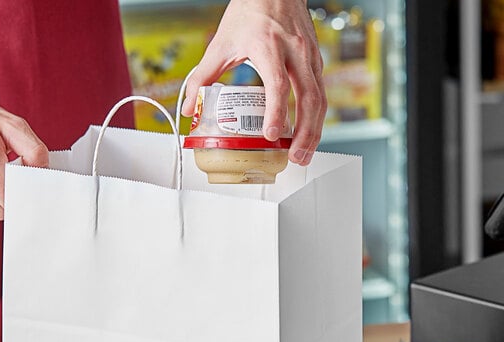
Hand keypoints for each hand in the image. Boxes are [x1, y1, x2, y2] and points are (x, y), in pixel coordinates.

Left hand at [181, 0, 325, 165]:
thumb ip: (202, 76)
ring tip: (302, 155)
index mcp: (269, 46)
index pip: (278, 84)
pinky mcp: (316, 62)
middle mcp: (295, 52)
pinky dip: (316, 119)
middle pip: (308, 98)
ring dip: (314, 131)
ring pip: (320, 99)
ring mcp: (310, 58)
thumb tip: (190, 107)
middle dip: (305, 133)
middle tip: (294, 157)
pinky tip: (308, 135)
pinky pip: (321, 94)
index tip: (271, 134)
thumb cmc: (251, 11)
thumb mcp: (221, 42)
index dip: (277, 112)